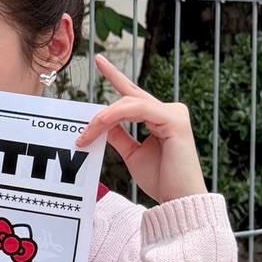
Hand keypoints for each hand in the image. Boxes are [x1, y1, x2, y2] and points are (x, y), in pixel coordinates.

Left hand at [73, 54, 206, 204]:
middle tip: (83, 131)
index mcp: (161, 117)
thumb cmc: (161, 180)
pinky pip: (138, 109)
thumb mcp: (133, 154)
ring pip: (130, 103)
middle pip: (128, 98)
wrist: (178, 199)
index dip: (116, 77)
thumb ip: (120, 135)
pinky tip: (103, 123)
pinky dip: (117, 115)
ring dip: (104, 118)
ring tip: (88, 134)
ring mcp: (174, 112)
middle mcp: (170, 111)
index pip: (134, 96)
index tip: (99, 61)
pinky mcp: (174, 119)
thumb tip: (103, 123)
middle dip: (102, 112)